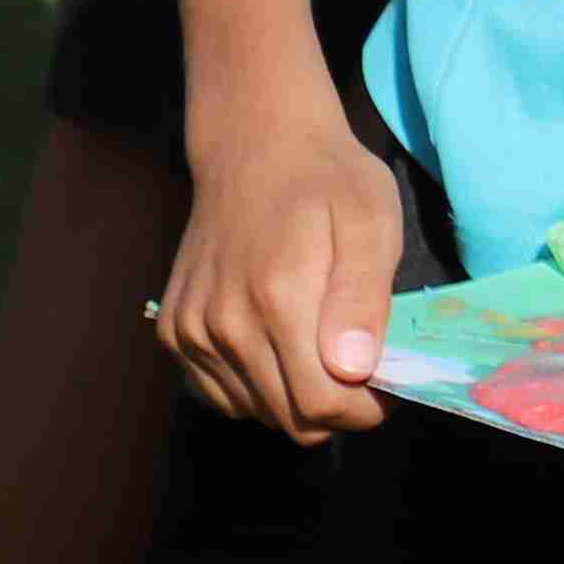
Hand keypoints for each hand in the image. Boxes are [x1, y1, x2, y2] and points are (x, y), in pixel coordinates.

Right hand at [166, 101, 403, 442]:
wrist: (254, 145)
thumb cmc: (327, 180)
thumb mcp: (370, 221)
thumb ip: (362, 297)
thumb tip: (354, 369)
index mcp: (276, 298)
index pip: (322, 405)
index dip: (365, 410)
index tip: (390, 388)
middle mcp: (222, 323)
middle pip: (290, 419)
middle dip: (338, 408)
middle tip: (363, 369)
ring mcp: (190, 331)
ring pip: (256, 412)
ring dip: (296, 399)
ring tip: (322, 350)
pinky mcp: (173, 332)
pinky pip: (220, 396)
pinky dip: (256, 389)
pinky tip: (280, 347)